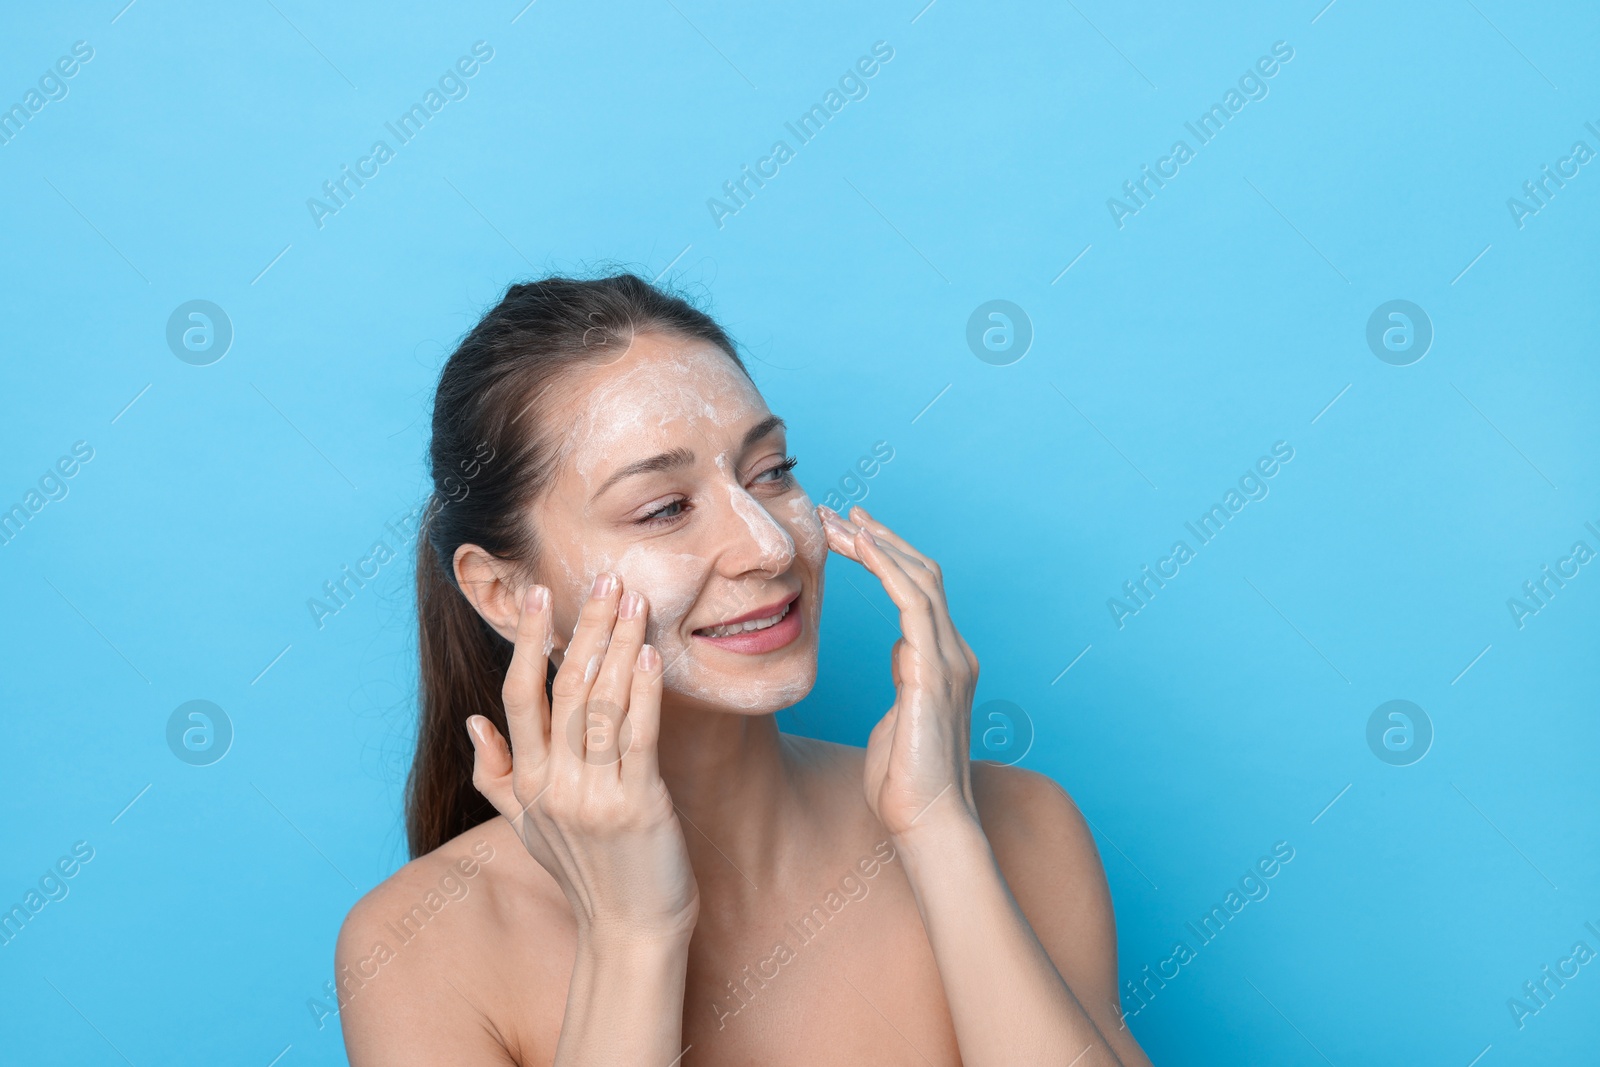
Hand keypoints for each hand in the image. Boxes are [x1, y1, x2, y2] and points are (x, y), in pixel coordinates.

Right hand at [465, 574, 700, 945]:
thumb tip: (473, 722)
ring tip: (634, 601)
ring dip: (619, 648)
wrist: (628, 934)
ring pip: (602, 706)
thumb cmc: (584, 876)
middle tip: (605, 579)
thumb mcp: (527, 828)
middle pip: (565, 690)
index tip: (537, 596)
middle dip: (586, 628)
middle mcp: (555, 785)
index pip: (519, 697)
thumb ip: (497, 775)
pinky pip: (639, 739)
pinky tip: (650, 657)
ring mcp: (595, 797)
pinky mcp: (639, 808)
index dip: (527, 643)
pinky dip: (644, 695)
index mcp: (527, 783)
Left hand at [818, 505, 979, 840]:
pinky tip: (862, 546)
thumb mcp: (900, 721)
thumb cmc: (906, 785)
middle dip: (879, 539)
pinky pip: (914, 603)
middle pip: (921, 574)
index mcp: (944, 663)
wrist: (929, 823)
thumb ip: (906, 683)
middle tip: (838, 514)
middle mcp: (953, 654)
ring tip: (840, 521)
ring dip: (878, 544)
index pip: (919, 592)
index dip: (888, 558)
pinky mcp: (935, 672)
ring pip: (919, 578)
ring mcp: (949, 660)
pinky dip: (888, 568)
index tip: (853, 534)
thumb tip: (901, 654)